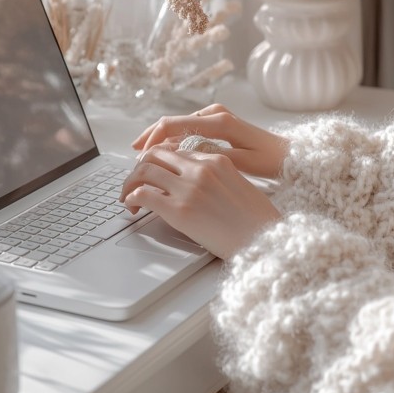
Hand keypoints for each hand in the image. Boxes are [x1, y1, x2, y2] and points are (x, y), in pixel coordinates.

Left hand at [120, 147, 280, 258]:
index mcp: (217, 160)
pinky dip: (131, 198)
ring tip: (128, 197)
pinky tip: (132, 207)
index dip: (158, 159)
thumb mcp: (239, 186)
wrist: (265, 243)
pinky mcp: (179, 210)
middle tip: (134, 182)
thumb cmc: (257, 223)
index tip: (150, 169)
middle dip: (139, 167)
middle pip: (155, 154)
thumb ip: (216, 177)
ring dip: (130, 183)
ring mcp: (189, 188)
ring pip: (143, 170)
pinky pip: (143, 194)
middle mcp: (201, 169)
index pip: (175, 149)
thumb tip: (192, 183)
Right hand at [132, 103, 288, 178]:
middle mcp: (214, 113)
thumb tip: (180, 152)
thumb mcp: (240, 162)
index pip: (172, 125)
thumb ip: (209, 155)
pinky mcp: (218, 122)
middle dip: (150, 138)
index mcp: (218, 121)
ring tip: (145, 156)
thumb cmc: (268, 160)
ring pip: (178, 124)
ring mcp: (216, 116)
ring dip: (160, 139)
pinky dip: (173, 139)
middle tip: (134, 155)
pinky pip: (188, 128)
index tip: (139, 156)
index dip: (151, 140)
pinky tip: (166, 153)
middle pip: (171, 121)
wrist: (289, 154)